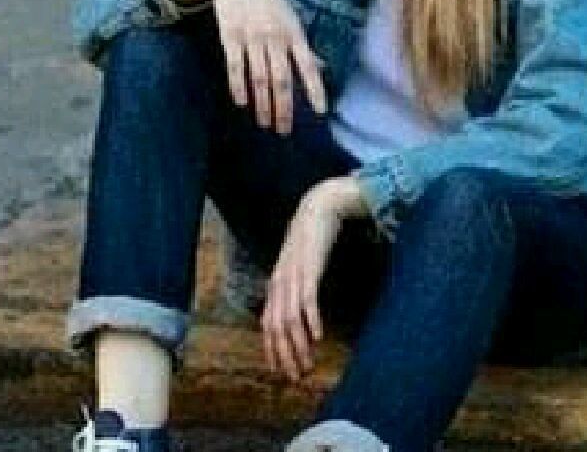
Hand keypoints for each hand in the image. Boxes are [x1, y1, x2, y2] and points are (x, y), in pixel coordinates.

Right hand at [202, 0, 326, 134]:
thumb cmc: (269, 0)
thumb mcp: (292, 19)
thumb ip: (303, 47)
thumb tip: (323, 68)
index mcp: (294, 33)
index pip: (308, 66)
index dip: (315, 89)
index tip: (320, 112)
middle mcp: (275, 36)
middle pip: (282, 79)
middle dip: (284, 108)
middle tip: (283, 131)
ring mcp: (252, 36)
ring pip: (259, 77)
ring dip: (262, 103)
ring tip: (264, 123)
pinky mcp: (230, 35)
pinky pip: (235, 66)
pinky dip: (238, 85)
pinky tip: (241, 103)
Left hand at [261, 177, 368, 381]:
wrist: (317, 209)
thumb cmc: (310, 240)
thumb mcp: (298, 267)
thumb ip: (294, 287)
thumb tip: (296, 311)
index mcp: (275, 285)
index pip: (267, 325)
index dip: (273, 350)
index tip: (282, 371)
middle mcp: (279, 283)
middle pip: (276, 328)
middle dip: (286, 355)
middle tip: (297, 376)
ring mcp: (293, 276)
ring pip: (290, 319)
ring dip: (299, 345)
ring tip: (309, 364)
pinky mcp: (309, 269)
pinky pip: (307, 299)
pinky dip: (311, 320)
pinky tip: (319, 337)